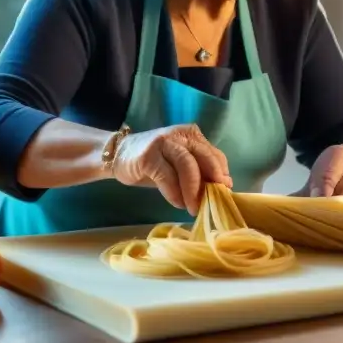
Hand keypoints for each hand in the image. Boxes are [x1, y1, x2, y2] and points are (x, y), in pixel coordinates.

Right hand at [112, 124, 231, 214]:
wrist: (119, 155)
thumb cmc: (155, 163)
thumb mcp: (180, 165)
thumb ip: (200, 172)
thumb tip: (224, 187)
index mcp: (192, 135)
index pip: (214, 154)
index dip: (221, 175)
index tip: (223, 194)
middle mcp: (180, 135)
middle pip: (204, 158)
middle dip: (211, 183)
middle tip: (212, 203)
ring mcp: (163, 143)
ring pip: (187, 166)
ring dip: (193, 190)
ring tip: (193, 207)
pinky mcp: (148, 156)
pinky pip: (167, 177)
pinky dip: (174, 193)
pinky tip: (177, 203)